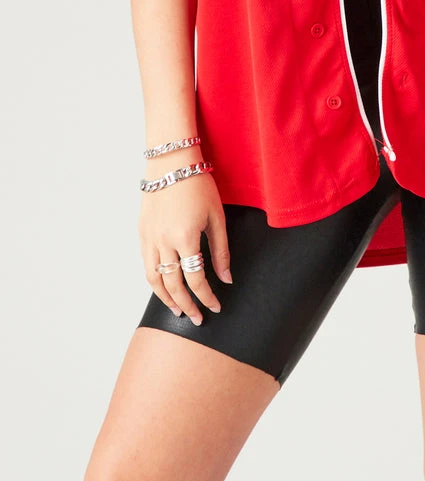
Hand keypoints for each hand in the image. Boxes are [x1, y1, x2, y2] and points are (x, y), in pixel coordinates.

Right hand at [139, 170, 232, 325]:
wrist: (171, 162)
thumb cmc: (198, 185)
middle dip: (187, 305)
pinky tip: (163, 285)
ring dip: (166, 298)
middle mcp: (164, 242)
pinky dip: (154, 279)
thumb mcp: (216, 217)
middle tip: (197, 318)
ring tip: (177, 309)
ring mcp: (149, 237)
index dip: (206, 297)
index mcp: (186, 238)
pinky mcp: (142, 231)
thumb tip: (226, 279)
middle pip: (173, 285)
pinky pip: (146, 263)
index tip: (216, 307)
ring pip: (154, 278)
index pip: (196, 279)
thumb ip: (221, 251)